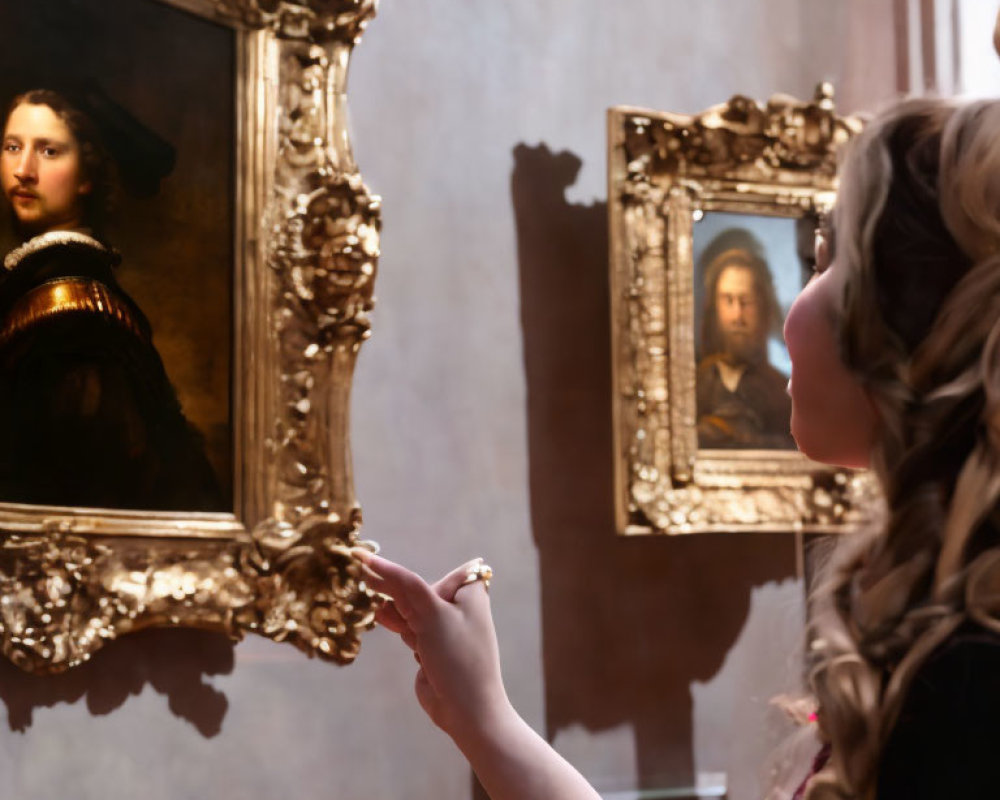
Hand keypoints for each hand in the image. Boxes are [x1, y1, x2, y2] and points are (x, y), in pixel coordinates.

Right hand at [358, 552, 511, 740]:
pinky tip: (380, 615)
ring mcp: (446, 629)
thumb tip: (373, 561)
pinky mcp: (433, 648)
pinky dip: (399, 625)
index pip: (430, 573)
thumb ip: (404, 585)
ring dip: (394, 608)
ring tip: (368, 589)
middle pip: (419, 590)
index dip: (400, 570)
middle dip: (394, 588)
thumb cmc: (456, 655)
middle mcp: (459, 607)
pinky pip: (412, 629)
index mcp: (469, 592)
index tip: (366, 561)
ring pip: (412, 611)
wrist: (466, 709)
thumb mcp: (431, 613)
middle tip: (361, 570)